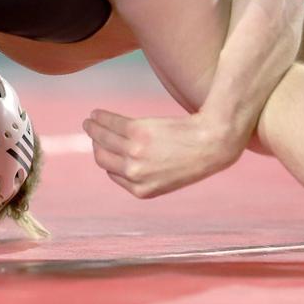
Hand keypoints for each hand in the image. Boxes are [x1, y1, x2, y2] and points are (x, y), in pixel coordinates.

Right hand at [82, 110, 244, 198]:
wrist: (214, 142)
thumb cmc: (194, 159)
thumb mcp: (167, 178)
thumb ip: (143, 175)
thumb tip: (117, 165)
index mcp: (141, 190)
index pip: (112, 173)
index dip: (109, 159)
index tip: (106, 148)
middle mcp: (134, 173)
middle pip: (102, 157)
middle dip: (95, 145)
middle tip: (92, 132)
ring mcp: (134, 152)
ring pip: (101, 139)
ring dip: (92, 128)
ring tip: (90, 121)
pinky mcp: (137, 131)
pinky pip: (110, 123)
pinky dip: (100, 117)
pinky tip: (97, 113)